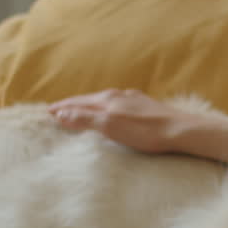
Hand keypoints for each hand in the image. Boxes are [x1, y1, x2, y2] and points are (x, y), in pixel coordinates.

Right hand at [48, 89, 187, 153]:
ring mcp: (132, 100)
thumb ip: (85, 119)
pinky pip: (118, 104)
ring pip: (104, 101)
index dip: (62, 108)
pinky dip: (106, 108)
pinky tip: (113, 110)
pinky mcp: (145, 107)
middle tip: (59, 109)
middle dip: (72, 105)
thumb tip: (61, 114)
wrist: (180, 130)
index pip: (77, 103)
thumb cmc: (145, 131)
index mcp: (107, 100)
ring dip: (89, 105)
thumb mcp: (110, 126)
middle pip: (89, 100)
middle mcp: (118, 95)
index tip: (48, 111)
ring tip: (81, 110)